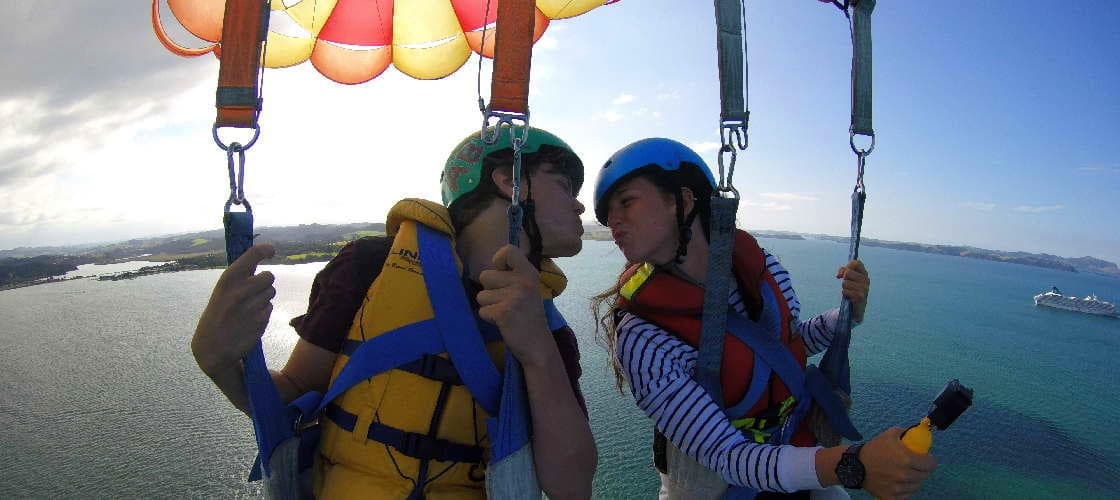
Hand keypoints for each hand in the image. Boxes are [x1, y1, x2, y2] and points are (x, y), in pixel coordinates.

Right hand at [192, 243, 276, 375]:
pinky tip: (249, 320)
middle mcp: (241, 290)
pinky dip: (263, 312)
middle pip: (269, 276)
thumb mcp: (222, 291)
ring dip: (263, 298)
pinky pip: (270, 308)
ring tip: (247, 308)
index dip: (265, 250)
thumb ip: (239, 277)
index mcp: (228, 279)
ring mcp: (252, 306)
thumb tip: (260, 255)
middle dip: (264, 283)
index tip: (271, 250)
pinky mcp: (261, 321)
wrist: (212, 347)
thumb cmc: (218, 314)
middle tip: (252, 291)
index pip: (252, 255)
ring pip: (271, 293)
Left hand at [476, 244, 550, 366]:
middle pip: (485, 275)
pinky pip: (482, 310)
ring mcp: (513, 297)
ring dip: (489, 305)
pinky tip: (503, 322)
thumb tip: (493, 266)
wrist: (537, 344)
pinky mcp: (504, 313)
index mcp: (529, 273)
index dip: (498, 260)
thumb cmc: (529, 315)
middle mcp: (522, 282)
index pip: (508, 251)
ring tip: (505, 312)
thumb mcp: (528, 288)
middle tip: (506, 301)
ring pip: (481, 295)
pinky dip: (489, 318)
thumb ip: (513, 275)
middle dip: (490, 290)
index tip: (502, 272)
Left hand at [836, 259, 869, 321]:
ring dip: (844, 288)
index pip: (856, 263)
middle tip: (847, 286)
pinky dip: (845, 294)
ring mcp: (864, 288)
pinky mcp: (860, 297)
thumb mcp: (848, 279)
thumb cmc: (851, 291)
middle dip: (844, 280)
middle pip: (848, 273)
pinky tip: (849, 297)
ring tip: (849, 292)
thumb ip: (844, 271)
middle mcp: (866, 280)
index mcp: (864, 274)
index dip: (847, 266)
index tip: (841, 274)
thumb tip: (839, 274)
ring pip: (845, 282)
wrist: (856, 308)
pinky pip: (845, 291)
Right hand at [860, 428, 937, 498]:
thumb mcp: (890, 434)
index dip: (929, 460)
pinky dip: (906, 489)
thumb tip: (918, 435)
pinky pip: (907, 495)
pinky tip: (900, 483)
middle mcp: (905, 475)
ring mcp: (898, 488)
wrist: (855, 465)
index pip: (930, 464)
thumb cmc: (874, 449)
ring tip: (906, 474)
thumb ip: (906, 434)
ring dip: (914, 480)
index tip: (925, 459)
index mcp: (907, 458)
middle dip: (922, 469)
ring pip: (917, 486)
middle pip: (924, 475)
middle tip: (915, 465)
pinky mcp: (892, 497)